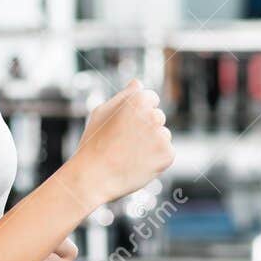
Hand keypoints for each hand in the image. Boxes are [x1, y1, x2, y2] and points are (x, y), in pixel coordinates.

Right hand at [68, 80, 174, 205]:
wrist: (93, 177)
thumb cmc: (94, 143)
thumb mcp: (102, 112)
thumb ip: (123, 96)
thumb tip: (138, 83)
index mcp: (138, 100)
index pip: (151, 98)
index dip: (137, 112)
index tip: (125, 125)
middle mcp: (153, 115)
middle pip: (158, 117)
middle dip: (146, 128)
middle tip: (123, 142)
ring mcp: (162, 135)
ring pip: (163, 136)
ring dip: (152, 144)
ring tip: (129, 155)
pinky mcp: (167, 155)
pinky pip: (166, 154)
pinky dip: (156, 160)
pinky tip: (137, 164)